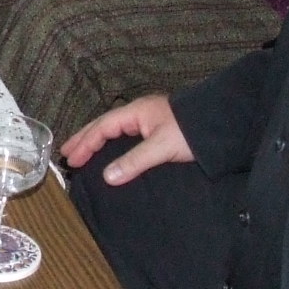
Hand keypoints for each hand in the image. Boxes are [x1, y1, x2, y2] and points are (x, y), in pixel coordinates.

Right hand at [60, 92, 192, 183]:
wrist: (222, 125)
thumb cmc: (191, 131)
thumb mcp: (161, 147)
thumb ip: (134, 161)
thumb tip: (107, 176)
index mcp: (136, 112)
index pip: (103, 127)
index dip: (85, 143)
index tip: (71, 159)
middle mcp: (140, 114)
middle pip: (105, 125)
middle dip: (85, 139)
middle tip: (66, 153)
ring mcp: (150, 121)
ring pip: (116, 131)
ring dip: (98, 141)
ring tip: (83, 153)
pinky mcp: (159, 131)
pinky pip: (128, 137)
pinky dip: (114, 145)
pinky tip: (112, 153)